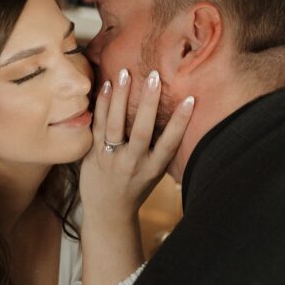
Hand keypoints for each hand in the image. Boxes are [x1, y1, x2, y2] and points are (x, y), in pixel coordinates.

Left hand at [80, 69, 193, 227]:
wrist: (108, 212)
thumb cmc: (136, 187)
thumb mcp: (155, 173)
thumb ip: (163, 149)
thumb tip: (178, 114)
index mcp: (153, 169)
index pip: (170, 143)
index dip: (181, 122)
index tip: (190, 99)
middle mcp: (133, 164)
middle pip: (142, 131)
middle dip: (149, 103)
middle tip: (155, 77)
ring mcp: (111, 159)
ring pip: (116, 125)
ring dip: (121, 98)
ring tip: (125, 73)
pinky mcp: (94, 154)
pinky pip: (98, 126)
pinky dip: (102, 105)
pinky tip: (107, 86)